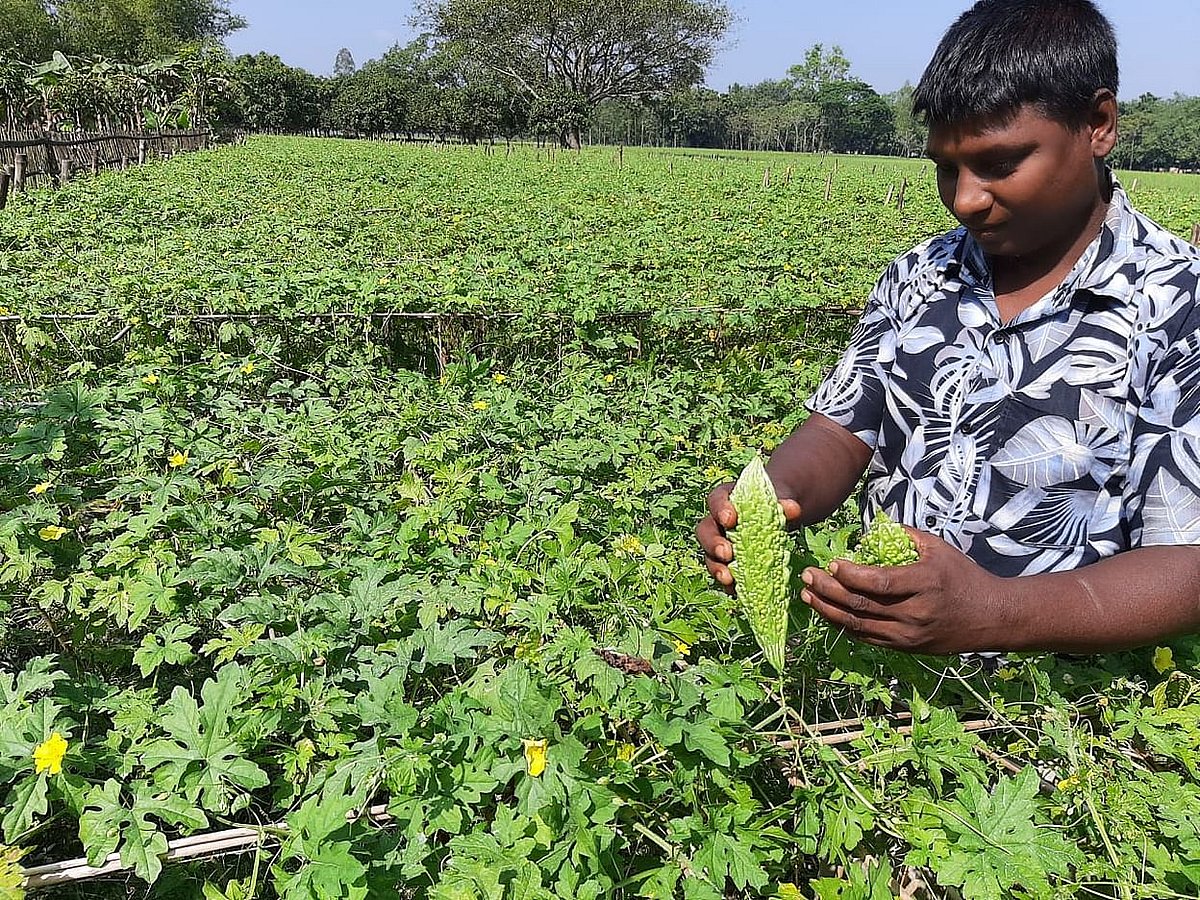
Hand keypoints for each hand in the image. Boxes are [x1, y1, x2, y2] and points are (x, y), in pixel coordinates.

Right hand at [696, 481, 801, 592]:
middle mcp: (715, 523)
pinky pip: (722, 575)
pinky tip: (737, 591)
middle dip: (713, 544)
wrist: (774, 517)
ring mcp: (718, 545)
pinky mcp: (726, 564)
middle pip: (705, 532)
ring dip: (716, 568)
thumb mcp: (778, 500)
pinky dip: (729, 585)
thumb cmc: (771, 505)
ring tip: (728, 579)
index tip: (730, 519)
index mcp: (724, 501)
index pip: (716, 501)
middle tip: (726, 553)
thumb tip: (794, 509)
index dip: (720, 509)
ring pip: (709, 556)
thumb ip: (784, 504)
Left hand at [799, 527, 1005, 653]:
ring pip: (859, 625)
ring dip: (828, 610)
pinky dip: (844, 625)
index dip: (850, 575)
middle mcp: (915, 613)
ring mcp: (909, 635)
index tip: (830, 563)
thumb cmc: (963, 576)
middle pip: (861, 605)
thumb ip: (905, 536)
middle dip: (827, 590)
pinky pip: (867, 638)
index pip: (879, 583)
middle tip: (806, 577)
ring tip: (807, 595)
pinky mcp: (906, 648)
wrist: (991, 617)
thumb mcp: (938, 548)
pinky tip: (828, 612)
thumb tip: (870, 530)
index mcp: (925, 584)